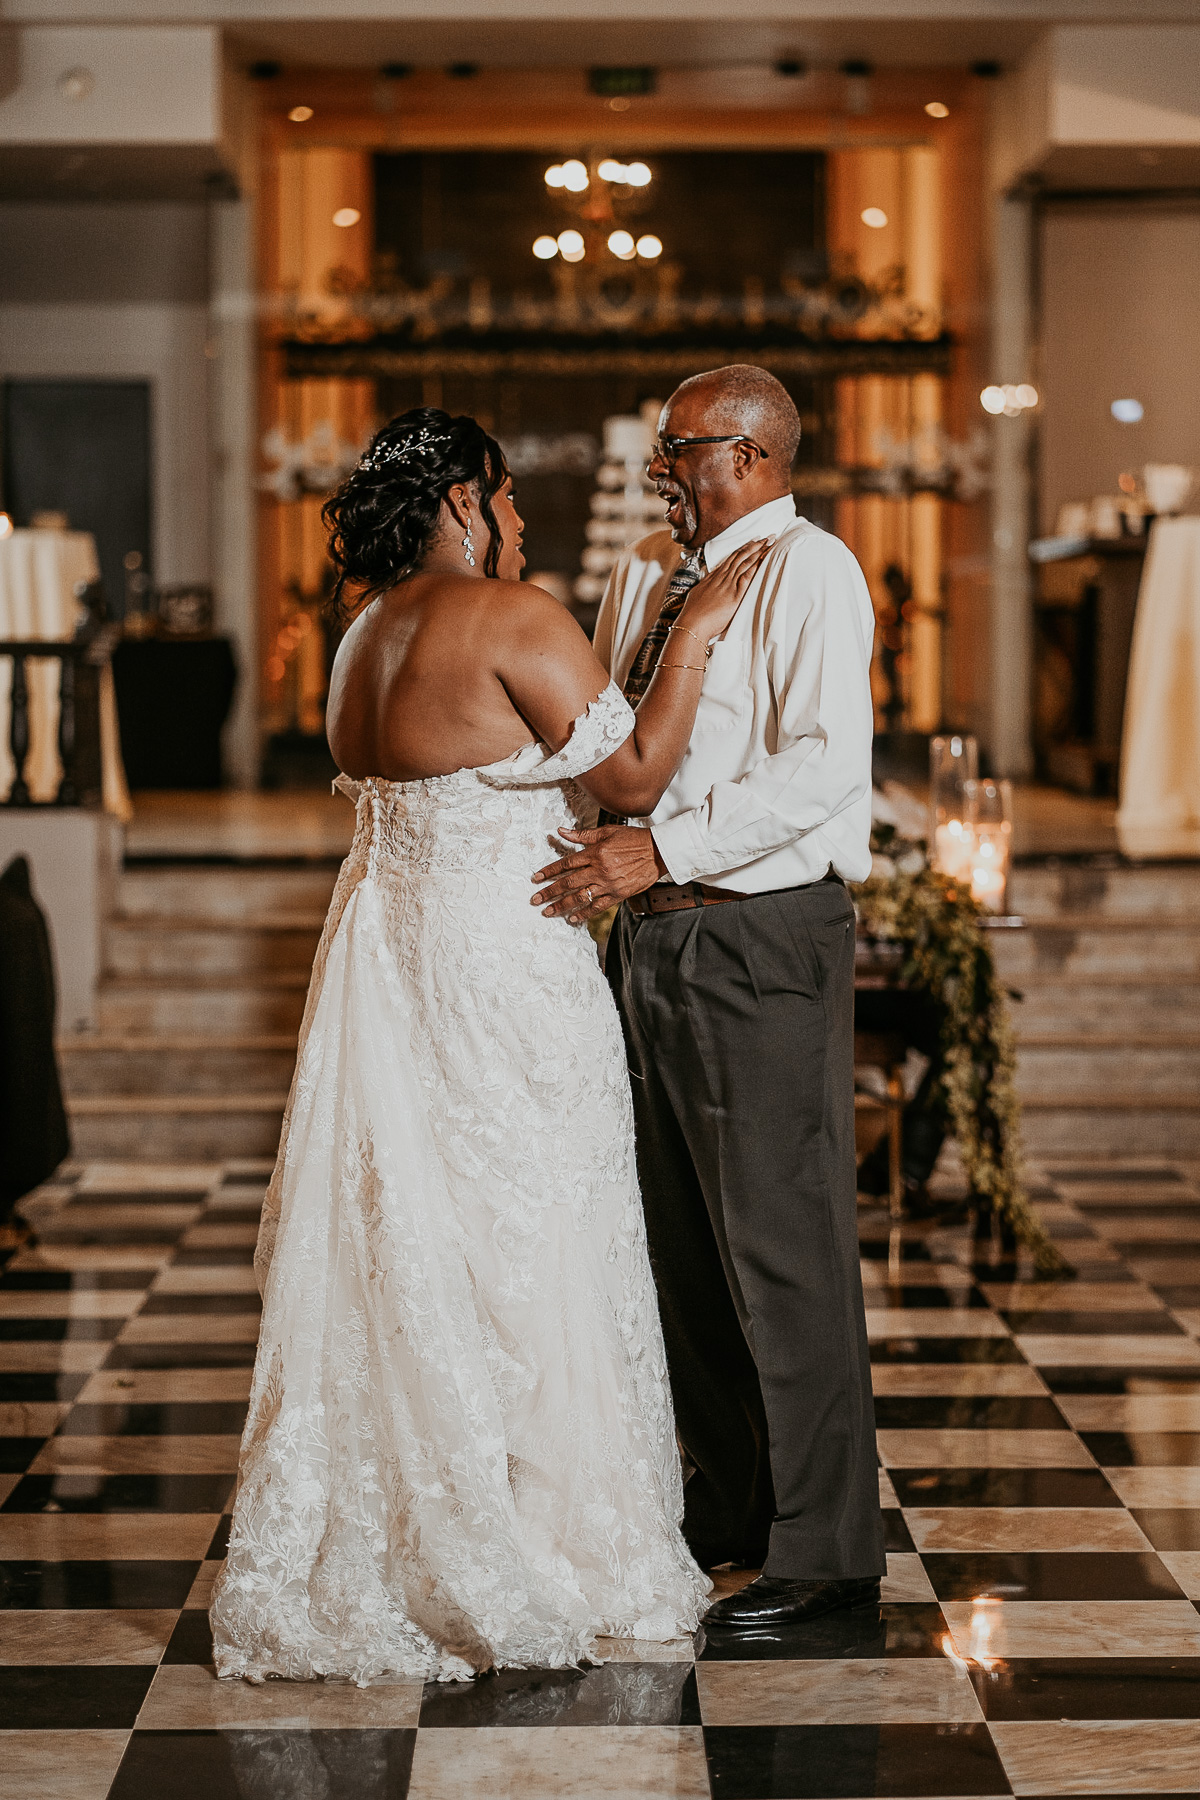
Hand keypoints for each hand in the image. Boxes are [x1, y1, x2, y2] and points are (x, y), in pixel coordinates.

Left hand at [531, 825, 664, 922]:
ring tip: (548, 912)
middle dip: (549, 892)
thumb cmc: (633, 839)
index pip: (565, 864)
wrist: (658, 851)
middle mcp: (599, 870)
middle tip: (535, 900)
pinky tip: (572, 919)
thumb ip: (583, 835)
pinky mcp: (618, 895)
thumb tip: (561, 831)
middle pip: (568, 883)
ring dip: (562, 906)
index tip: (536, 879)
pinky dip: (584, 914)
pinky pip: (598, 907)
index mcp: (595, 853)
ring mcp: (608, 884)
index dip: (549, 872)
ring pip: (580, 897)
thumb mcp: (607, 832)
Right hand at [677, 537, 772, 642]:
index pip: (731, 559)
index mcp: (713, 578)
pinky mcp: (734, 595)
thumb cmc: (693, 614)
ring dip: (758, 551)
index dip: (742, 549)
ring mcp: (728, 585)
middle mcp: (721, 578)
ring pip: (745, 562)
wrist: (691, 623)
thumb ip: (706, 589)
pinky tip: (764, 558)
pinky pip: (747, 576)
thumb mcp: (698, 596)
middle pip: (740, 556)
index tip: (752, 542)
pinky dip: (756, 565)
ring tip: (769, 542)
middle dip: (754, 545)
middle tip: (766, 537)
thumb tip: (708, 588)